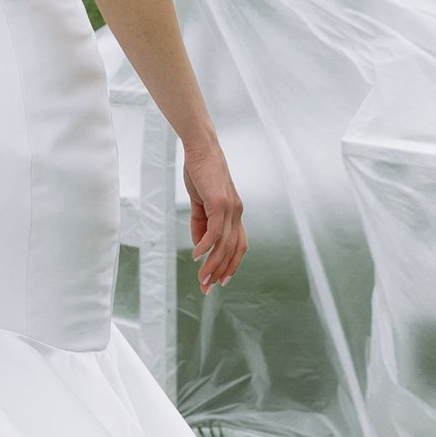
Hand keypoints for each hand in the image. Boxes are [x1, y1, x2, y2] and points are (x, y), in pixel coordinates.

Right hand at [185, 141, 246, 291]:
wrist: (201, 148)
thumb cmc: (201, 172)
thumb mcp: (199, 203)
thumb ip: (200, 224)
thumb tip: (200, 247)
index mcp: (234, 214)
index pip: (238, 246)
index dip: (230, 265)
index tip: (219, 281)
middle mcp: (237, 213)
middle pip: (233, 250)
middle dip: (220, 272)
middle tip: (206, 288)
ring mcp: (230, 208)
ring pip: (224, 245)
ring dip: (212, 264)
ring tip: (201, 279)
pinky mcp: (220, 202)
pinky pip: (214, 231)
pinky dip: (206, 246)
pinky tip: (196, 255)